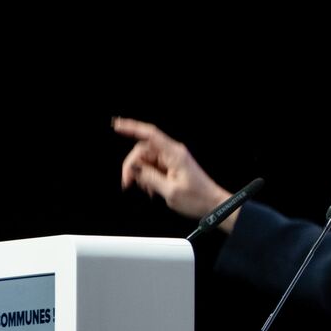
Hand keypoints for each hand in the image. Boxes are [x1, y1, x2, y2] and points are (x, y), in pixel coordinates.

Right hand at [113, 117, 237, 230]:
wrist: (213, 204)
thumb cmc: (198, 198)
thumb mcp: (170, 191)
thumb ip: (149, 177)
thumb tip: (134, 167)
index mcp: (174, 154)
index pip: (150, 134)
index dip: (131, 127)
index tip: (117, 125)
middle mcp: (173, 153)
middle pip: (142, 150)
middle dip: (132, 166)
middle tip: (128, 183)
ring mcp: (172, 160)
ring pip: (146, 160)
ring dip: (141, 174)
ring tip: (148, 190)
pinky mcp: (172, 167)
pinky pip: (153, 167)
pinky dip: (148, 177)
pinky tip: (152, 190)